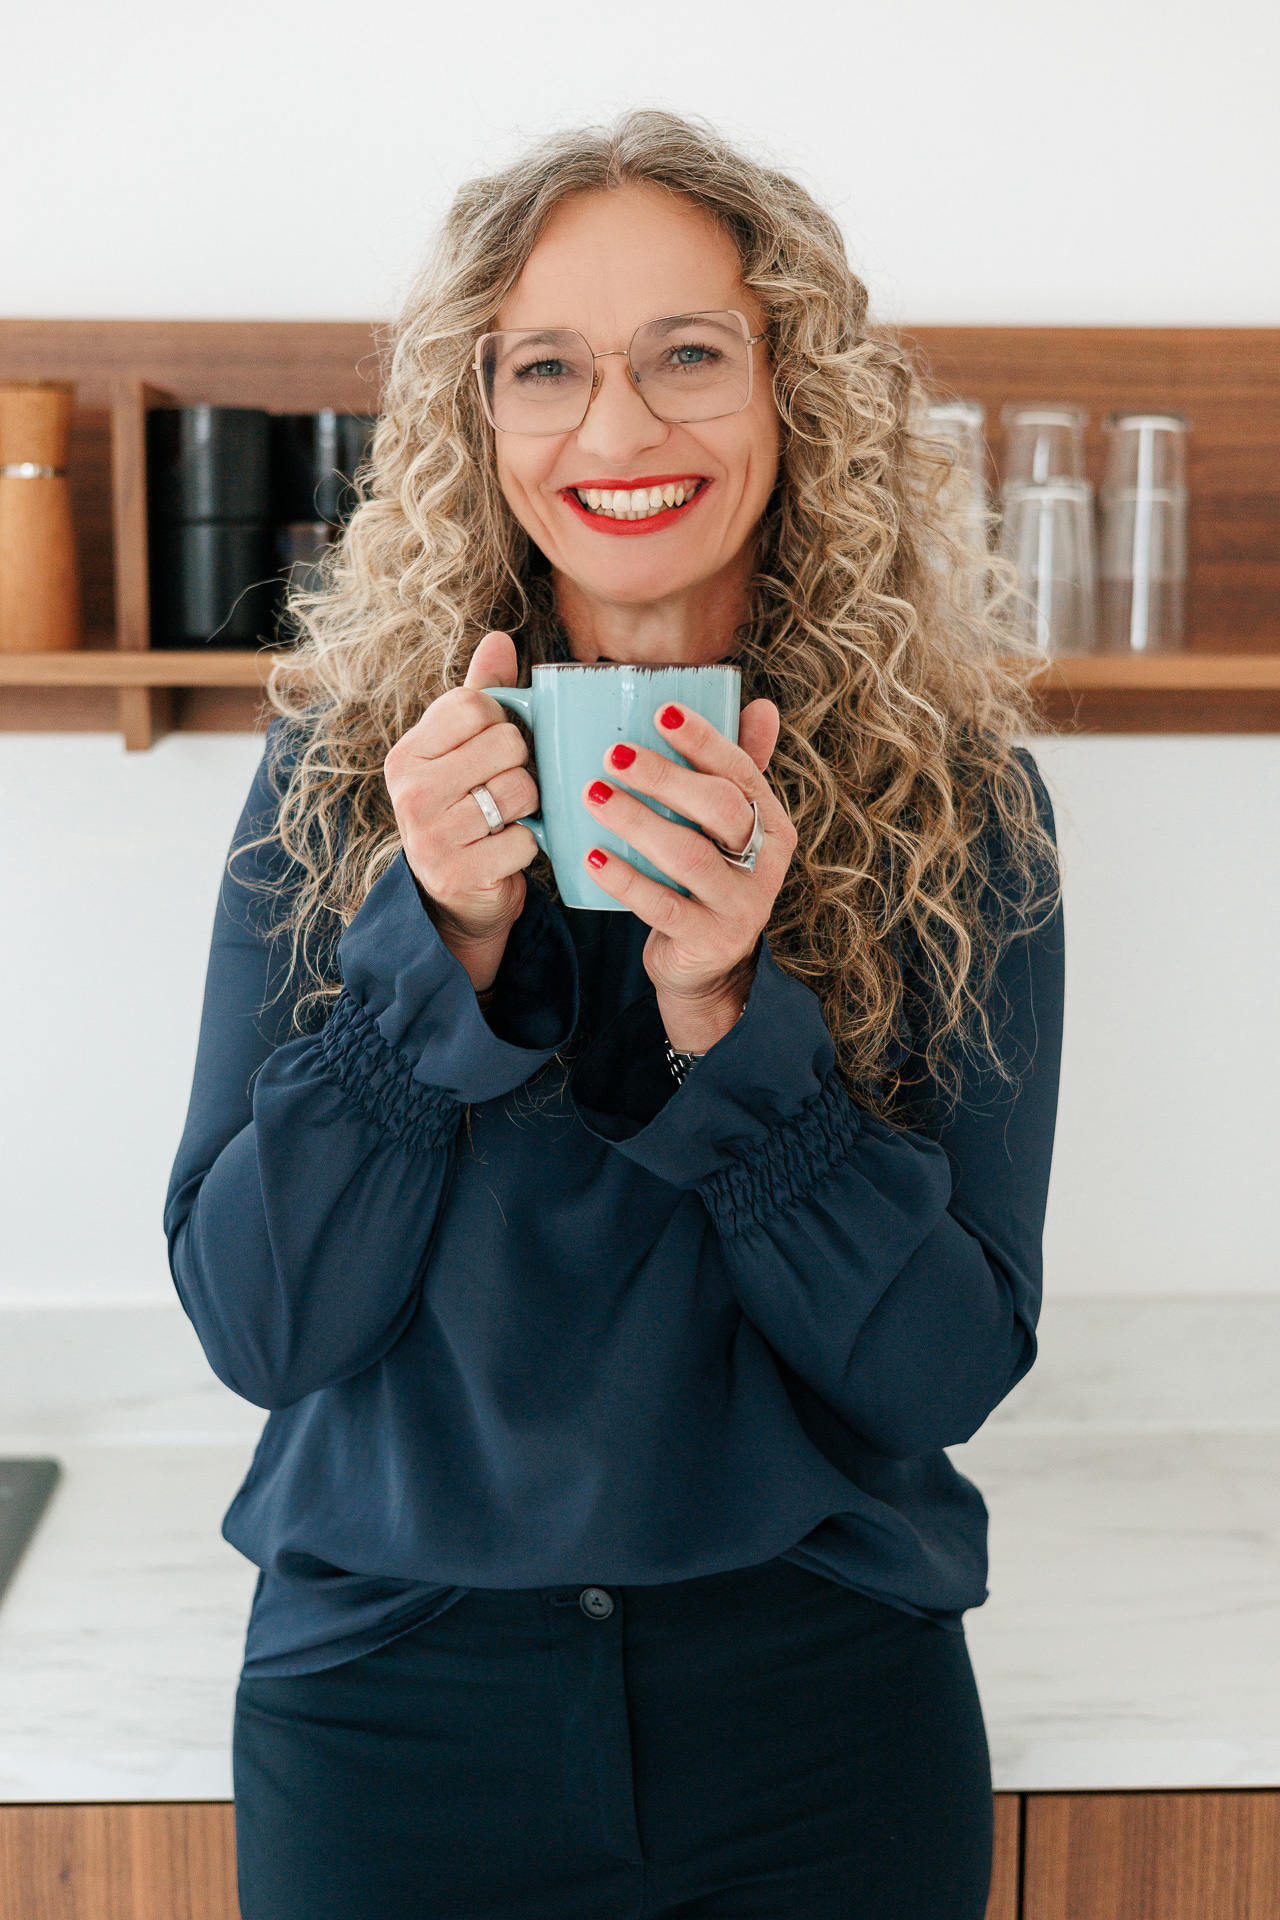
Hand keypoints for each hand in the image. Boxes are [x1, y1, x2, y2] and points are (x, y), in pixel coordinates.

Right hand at [383, 631, 538, 991]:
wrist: (457, 896)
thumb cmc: (466, 809)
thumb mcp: (466, 751)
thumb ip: (483, 695)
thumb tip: (500, 639)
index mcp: (407, 752)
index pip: (474, 704)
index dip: (502, 724)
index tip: (493, 751)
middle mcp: (408, 790)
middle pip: (506, 745)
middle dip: (520, 768)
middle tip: (502, 790)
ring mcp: (428, 834)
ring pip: (520, 791)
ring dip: (527, 808)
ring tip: (505, 820)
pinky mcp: (456, 873)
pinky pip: (525, 840)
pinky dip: (528, 847)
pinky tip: (505, 851)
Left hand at [580, 699, 796, 1052]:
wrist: (705, 967)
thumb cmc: (706, 880)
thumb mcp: (725, 829)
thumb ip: (736, 771)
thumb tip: (761, 705)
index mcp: (771, 823)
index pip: (741, 771)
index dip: (704, 739)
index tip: (662, 711)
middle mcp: (766, 862)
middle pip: (718, 807)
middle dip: (665, 775)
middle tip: (612, 753)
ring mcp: (741, 904)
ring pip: (689, 856)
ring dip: (637, 821)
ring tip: (593, 795)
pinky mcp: (709, 940)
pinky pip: (663, 906)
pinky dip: (625, 879)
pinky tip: (592, 857)